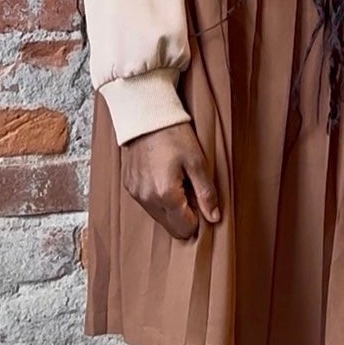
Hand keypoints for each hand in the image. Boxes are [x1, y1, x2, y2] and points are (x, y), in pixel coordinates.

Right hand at [121, 120, 220, 240]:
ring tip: (178, 181)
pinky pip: (147, 204)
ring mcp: (136, 193)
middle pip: (171, 227)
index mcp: (165, 194)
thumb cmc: (174, 135)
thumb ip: (206, 193)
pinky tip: (164, 178)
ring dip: (171, 208)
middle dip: (184, 215)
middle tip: (191, 190)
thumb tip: (214, 217)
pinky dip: (158, 198)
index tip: (201, 201)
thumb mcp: (197, 162)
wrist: (147, 116)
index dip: (198, 219)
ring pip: (159, 217)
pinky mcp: (130, 186)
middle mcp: (147, 199)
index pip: (185, 228)